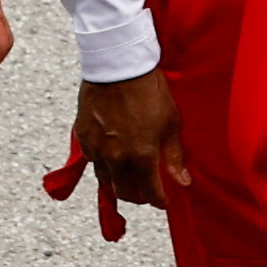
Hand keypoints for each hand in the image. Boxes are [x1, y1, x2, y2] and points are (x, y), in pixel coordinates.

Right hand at [71, 66, 185, 205]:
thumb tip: (183, 181)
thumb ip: (174, 157)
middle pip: (124, 193)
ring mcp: (96, 148)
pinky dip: (103, 163)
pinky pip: (92, 160)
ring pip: (105, 180)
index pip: (150, 194)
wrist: (118, 64)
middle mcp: (116, 158)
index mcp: (141, 157)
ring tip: (128, 175)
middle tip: (147, 190)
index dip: (159, 201)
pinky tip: (111, 155)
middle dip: (138, 197)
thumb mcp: (170, 123)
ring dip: (118, 182)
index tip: (163, 201)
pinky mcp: (83, 136)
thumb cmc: (149, 91)